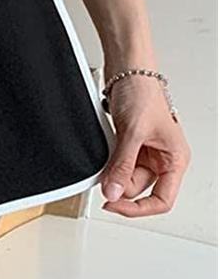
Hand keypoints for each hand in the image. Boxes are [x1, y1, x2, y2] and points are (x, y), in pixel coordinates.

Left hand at [100, 72, 190, 216]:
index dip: (138, 208)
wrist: (127, 70)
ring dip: (111, 172)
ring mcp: (144, 152)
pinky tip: (103, 152)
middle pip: (138, 189)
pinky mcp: (129, 144)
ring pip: (124, 177)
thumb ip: (122, 164)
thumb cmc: (143, 92)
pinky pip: (116, 164)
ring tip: (107, 154)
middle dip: (119, 183)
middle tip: (104, 173)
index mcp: (175, 159)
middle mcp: (162, 159)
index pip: (162, 199)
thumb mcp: (133, 132)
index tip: (114, 205)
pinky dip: (107, 162)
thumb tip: (113, 192)